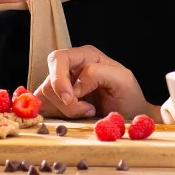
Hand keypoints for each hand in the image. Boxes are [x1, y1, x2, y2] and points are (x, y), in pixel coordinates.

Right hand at [38, 45, 153, 120]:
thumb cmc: (128, 97)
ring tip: (88, 112)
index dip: (59, 79)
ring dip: (66, 111)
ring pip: (46, 98)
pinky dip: (58, 117)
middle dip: (64, 101)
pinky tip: (76, 118)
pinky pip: (45, 109)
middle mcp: (71, 68)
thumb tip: (76, 84)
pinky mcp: (58, 103)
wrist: (129, 117)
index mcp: (85, 56)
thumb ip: (100, 73)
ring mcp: (62, 86)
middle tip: (86, 110)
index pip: (58, 59)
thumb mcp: (123, 80)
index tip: (70, 99)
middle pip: (49, 82)